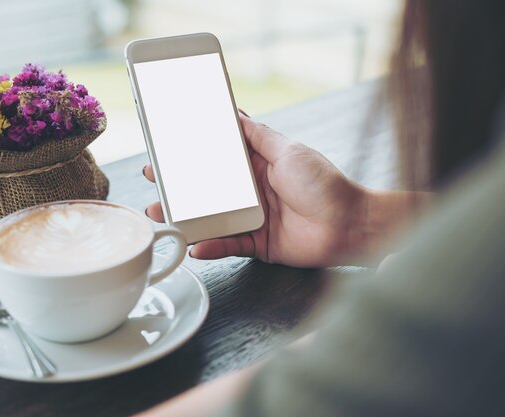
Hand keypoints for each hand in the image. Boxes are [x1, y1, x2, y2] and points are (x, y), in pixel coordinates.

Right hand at [143, 113, 366, 267]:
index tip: (168, 147)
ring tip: (161, 214)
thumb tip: (237, 115)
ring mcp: (252, 219)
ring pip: (211, 218)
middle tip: (154, 180)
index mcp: (257, 166)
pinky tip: (193, 246)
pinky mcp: (257, 244)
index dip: (192, 153)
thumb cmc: (324, 184)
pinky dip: (211, 246)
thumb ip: (261, 136)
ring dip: (185, 218)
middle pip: (207, 189)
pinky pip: (228, 245)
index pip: (217, 158)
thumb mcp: (290, 151)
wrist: (350, 224)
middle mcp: (251, 192)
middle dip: (178, 185)